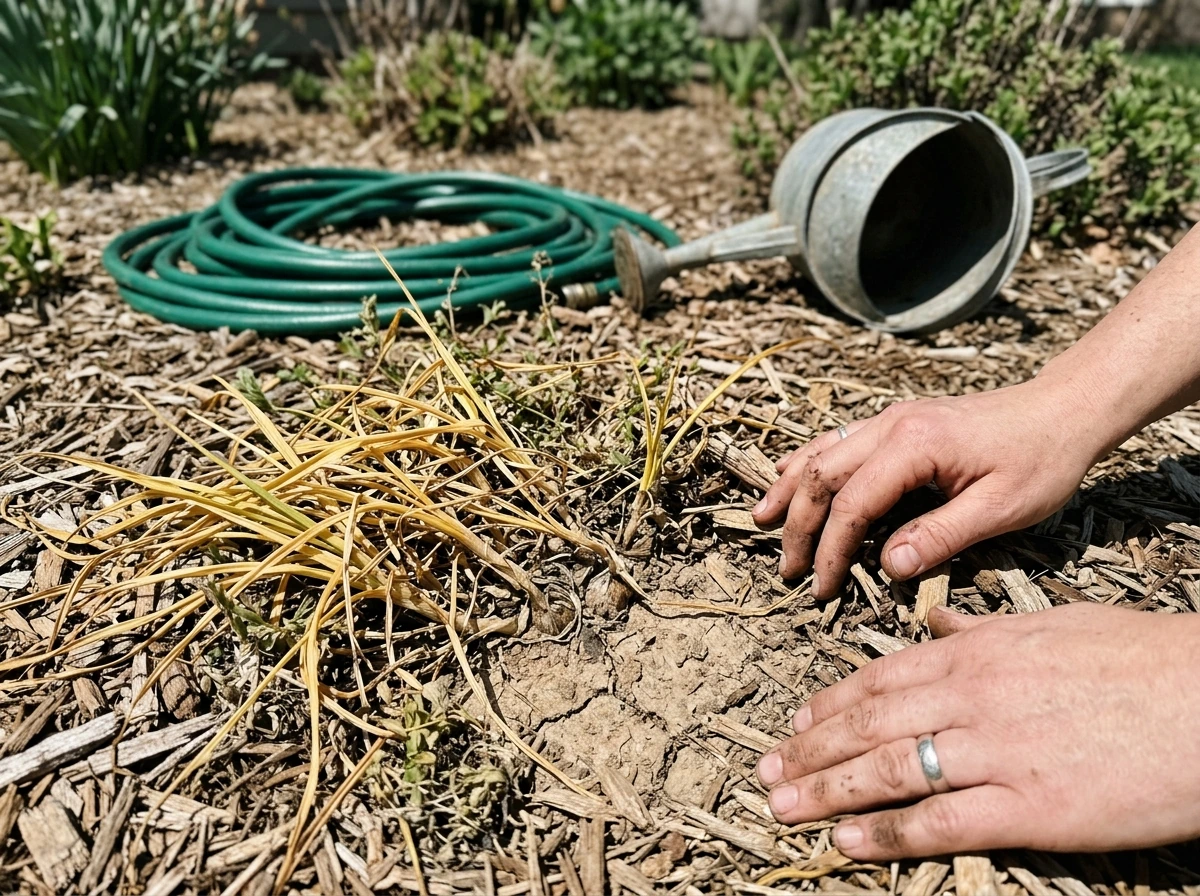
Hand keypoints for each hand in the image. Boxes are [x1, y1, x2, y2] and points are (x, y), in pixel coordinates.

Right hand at [751, 379, 1106, 598]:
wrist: (1063, 409)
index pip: (852, 503)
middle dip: (799, 526)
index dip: (830, 550)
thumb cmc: (1041, 458)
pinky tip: (788, 477)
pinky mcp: (897, 421)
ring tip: (762, 522)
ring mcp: (891, 418)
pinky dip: (806, 462)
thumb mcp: (1000, 508)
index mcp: (914, 445)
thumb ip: (940, 537)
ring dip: (790, 489)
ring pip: (820, 452)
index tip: (823, 588)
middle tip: (790, 571)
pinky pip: (836, 441)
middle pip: (821, 475)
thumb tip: (887, 568)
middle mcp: (892, 424)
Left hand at [755, 604, 1199, 857]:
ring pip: (887, 771)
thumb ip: (985, 631)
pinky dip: (885, 834)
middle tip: (766, 770)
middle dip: (809, 749)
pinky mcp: (1029, 809)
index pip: (879, 679)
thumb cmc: (1142, 659)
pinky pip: (939, 823)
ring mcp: (996, 753)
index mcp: (978, 654)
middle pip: (868, 725)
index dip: (829, 703)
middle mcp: (972, 698)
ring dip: (826, 791)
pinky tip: (846, 842)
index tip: (795, 721)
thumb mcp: (1053, 626)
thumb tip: (940, 625)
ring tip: (782, 806)